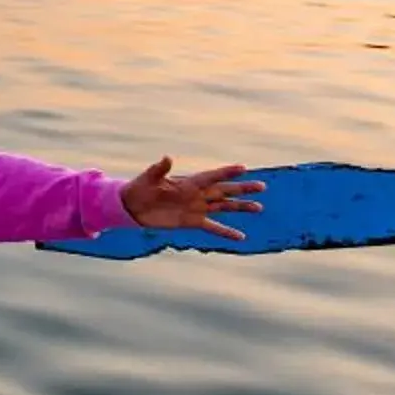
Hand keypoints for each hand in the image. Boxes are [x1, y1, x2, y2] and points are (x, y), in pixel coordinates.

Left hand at [118, 159, 261, 240]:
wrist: (133, 207)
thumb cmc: (140, 188)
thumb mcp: (148, 178)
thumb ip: (159, 169)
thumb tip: (167, 157)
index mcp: (188, 182)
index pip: (211, 176)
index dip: (226, 172)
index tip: (244, 168)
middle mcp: (196, 194)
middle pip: (224, 190)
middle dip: (242, 189)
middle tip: (262, 186)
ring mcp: (196, 208)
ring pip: (223, 206)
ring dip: (240, 207)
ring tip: (259, 207)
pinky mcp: (192, 222)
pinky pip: (213, 227)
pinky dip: (226, 232)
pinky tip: (241, 237)